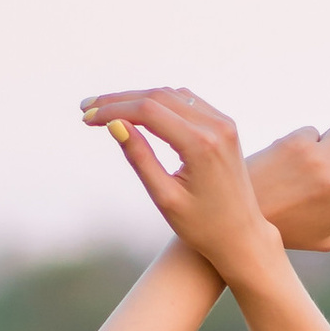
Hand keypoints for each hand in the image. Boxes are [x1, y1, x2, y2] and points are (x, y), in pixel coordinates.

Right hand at [80, 86, 283, 287]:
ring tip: (105, 110)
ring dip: (136, 98)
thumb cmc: (202, 227)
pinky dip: (158, 101)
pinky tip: (135, 111)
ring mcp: (223, 122)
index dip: (113, 111)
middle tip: (87, 108)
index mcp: (201, 145)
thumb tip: (114, 125)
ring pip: (170, 94)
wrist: (243, 236)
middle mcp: (216, 126)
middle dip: (119, 100)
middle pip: (157, 96)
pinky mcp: (225, 125)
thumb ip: (140, 158)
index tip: (86, 118)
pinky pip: (185, 101)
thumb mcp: (165, 198)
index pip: (147, 111)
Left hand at [245, 123, 329, 252]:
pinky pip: (313, 131)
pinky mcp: (298, 144)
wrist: (242, 220)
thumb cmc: (288, 231)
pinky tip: (288, 160)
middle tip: (329, 165)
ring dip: (329, 142)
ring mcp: (321, 158)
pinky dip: (304, 141)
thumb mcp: (329, 238)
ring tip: (309, 162)